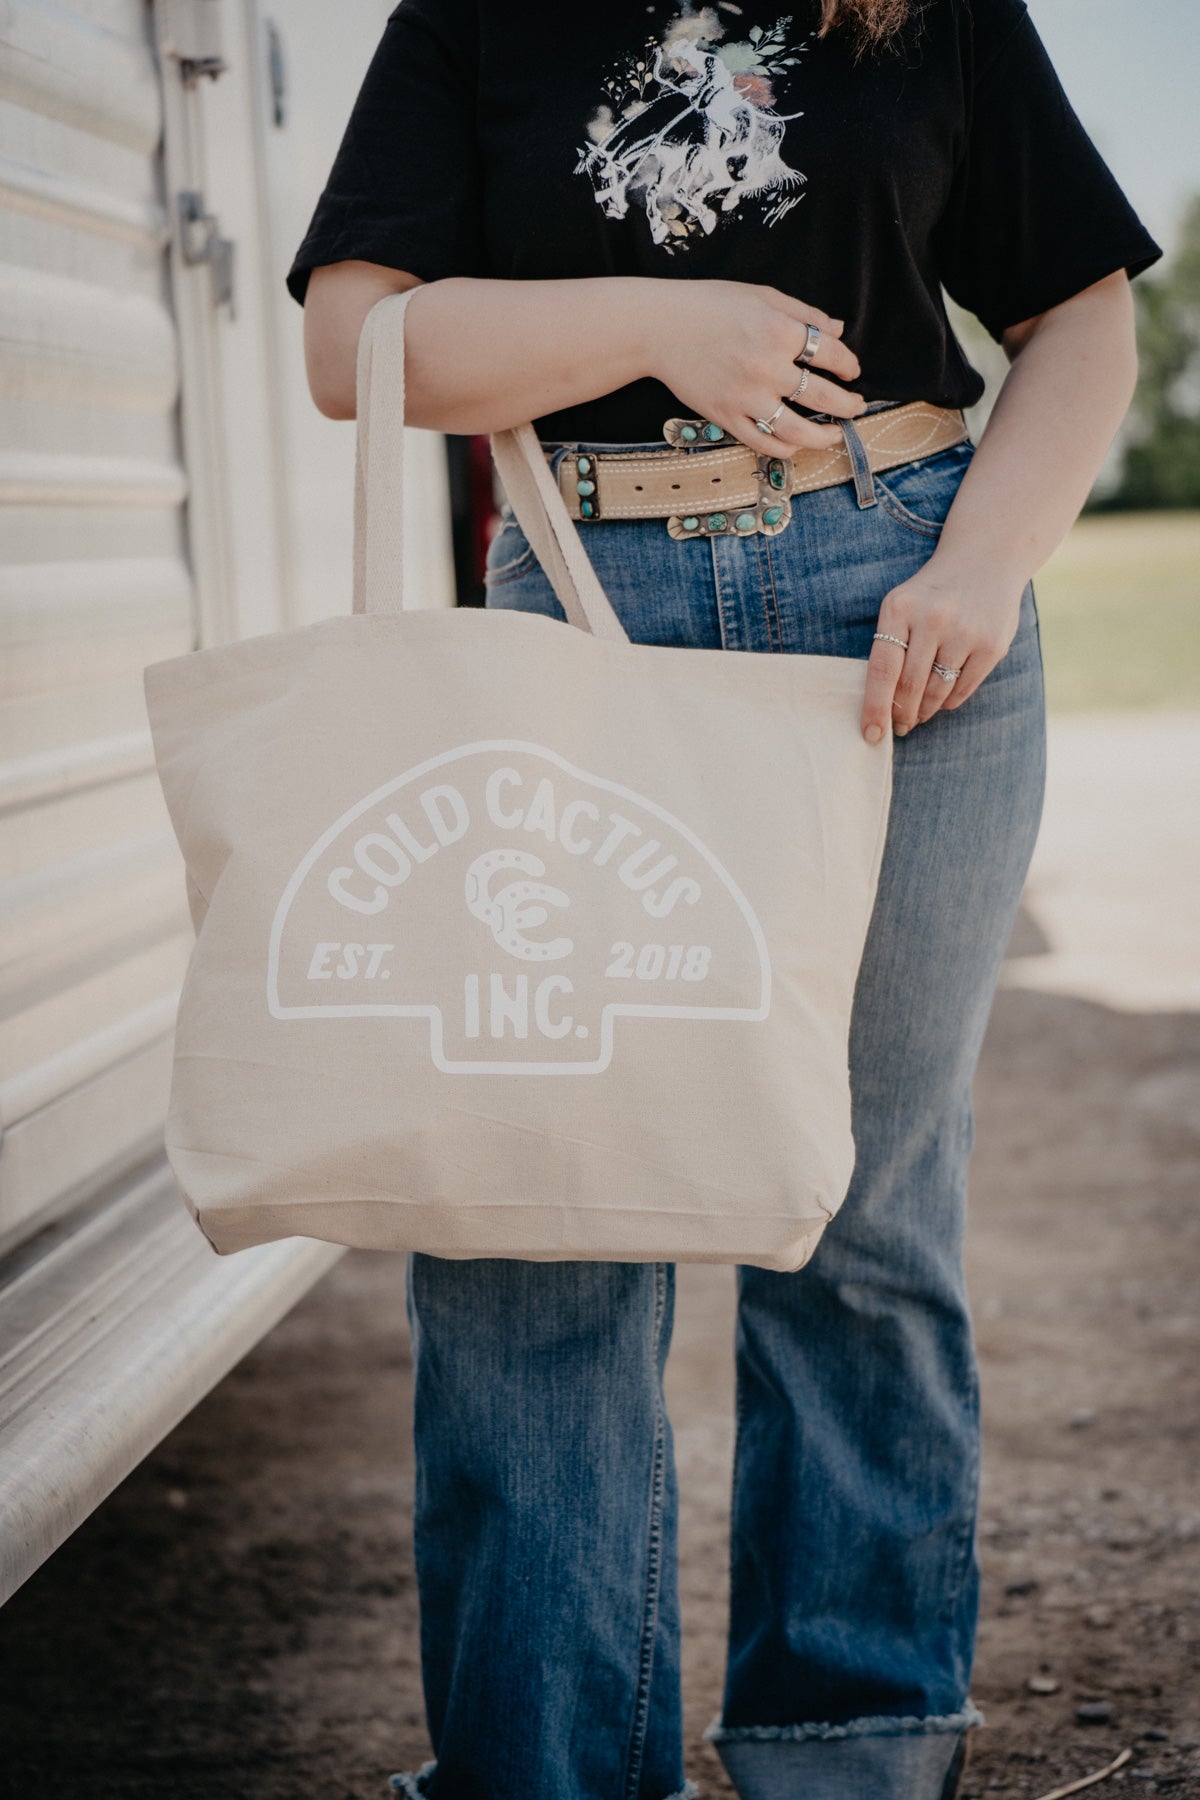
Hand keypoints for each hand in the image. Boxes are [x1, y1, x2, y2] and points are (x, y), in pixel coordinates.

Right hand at [647, 280, 867, 455]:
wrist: (659, 328)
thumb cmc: (710, 306)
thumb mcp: (762, 297)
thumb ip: (803, 313)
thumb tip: (837, 330)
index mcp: (778, 331)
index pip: (830, 354)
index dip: (848, 364)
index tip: (852, 371)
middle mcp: (766, 368)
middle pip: (823, 396)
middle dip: (847, 404)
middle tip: (856, 406)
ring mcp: (745, 397)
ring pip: (797, 429)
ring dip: (823, 437)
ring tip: (835, 435)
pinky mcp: (725, 417)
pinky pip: (763, 442)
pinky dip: (785, 447)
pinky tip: (796, 443)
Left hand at [860, 557, 1024, 741]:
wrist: (986, 560)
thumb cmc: (931, 594)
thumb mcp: (902, 606)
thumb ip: (890, 647)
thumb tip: (881, 706)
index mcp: (900, 609)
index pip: (882, 671)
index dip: (875, 708)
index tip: (871, 735)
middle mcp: (933, 619)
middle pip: (909, 687)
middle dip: (901, 714)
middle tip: (899, 727)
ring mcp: (965, 632)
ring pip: (937, 692)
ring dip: (924, 711)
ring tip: (918, 716)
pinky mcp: (991, 645)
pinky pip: (962, 689)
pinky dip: (949, 701)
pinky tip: (942, 700)